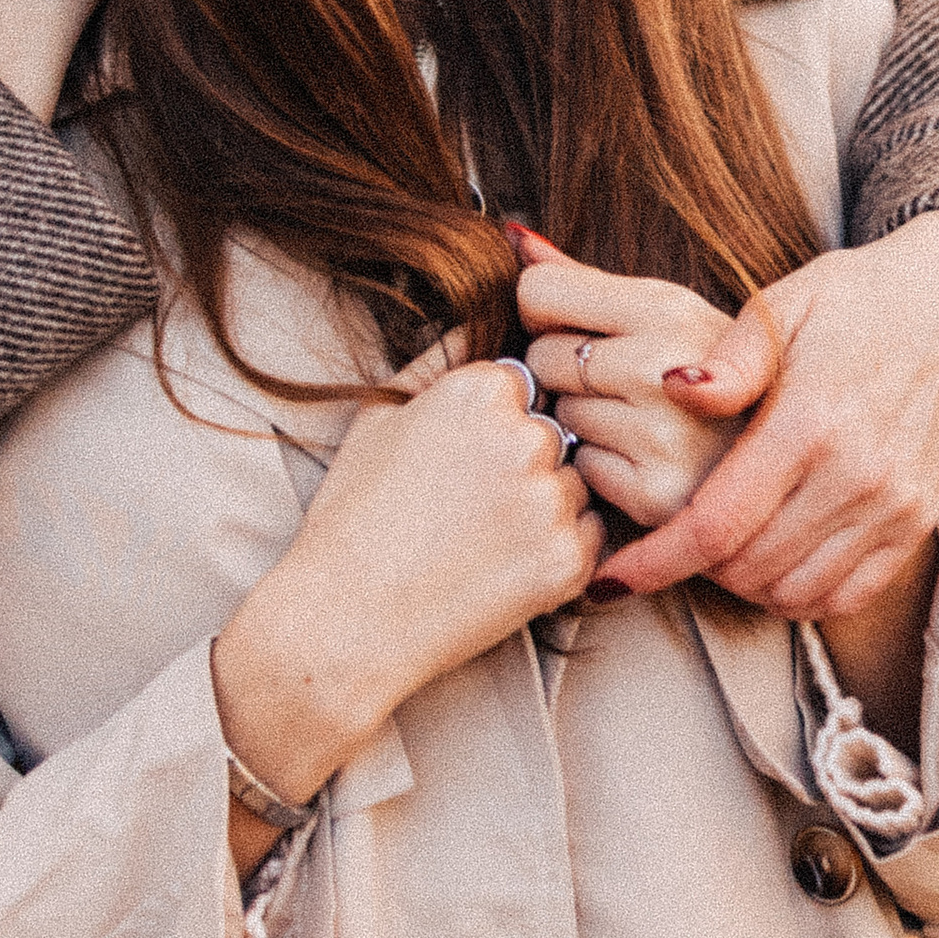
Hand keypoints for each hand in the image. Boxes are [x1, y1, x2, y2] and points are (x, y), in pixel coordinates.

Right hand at [212, 362, 599, 823]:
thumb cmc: (355, 513)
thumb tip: (478, 321)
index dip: (491, 424)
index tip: (459, 459)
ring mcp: (553, 501)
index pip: (522, 384)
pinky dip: (556, 548)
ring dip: (543, 503)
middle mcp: (527, 436)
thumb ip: (437, 360)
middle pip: (553, 431)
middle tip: (469, 503)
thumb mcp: (378, 414)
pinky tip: (501, 564)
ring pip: (573, 482)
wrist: (349, 617)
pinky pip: (589, 535)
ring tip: (481, 537)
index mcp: (481, 389)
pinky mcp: (570, 561)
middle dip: (522, 460)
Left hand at [518, 244, 779, 528]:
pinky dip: (611, 475)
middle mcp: (669, 379)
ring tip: (655, 420)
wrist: (899, 416)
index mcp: (679, 316)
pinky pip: (589, 480)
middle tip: (630, 375)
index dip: (546, 303)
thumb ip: (600, 280)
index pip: (542, 294)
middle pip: (545, 358)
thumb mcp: (702, 299)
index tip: (577, 317)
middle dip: (571, 366)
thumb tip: (513, 240)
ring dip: (590, 425)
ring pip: (563, 424)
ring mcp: (667, 449)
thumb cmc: (803, 345)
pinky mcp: (667, 507)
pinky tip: (662, 462)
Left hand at [572, 211, 938, 622]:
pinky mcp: (918, 524)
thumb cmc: (846, 301)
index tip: (611, 579)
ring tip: (720, 545)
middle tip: (670, 538)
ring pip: (793, 592)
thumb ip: (725, 363)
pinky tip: (772, 559)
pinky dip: (799, 593)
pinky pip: (846, 596)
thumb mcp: (777, 308)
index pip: (716, 524)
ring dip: (743, 582)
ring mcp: (894, 507)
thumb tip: (669, 388)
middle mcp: (857, 476)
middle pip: (748, 568)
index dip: (657, 561)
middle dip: (693, 565)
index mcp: (808, 423)